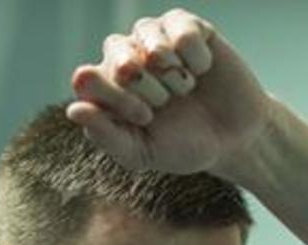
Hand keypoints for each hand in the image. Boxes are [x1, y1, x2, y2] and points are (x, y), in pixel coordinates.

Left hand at [67, 9, 270, 179]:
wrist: (233, 140)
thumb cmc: (182, 146)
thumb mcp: (142, 153)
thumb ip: (106, 135)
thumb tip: (73, 109)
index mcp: (105, 88)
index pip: (86, 78)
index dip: (114, 97)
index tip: (144, 118)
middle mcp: (124, 58)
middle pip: (116, 52)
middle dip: (141, 83)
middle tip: (163, 103)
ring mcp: (154, 39)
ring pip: (147, 36)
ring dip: (170, 72)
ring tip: (184, 90)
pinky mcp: (187, 27)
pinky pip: (182, 31)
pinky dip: (195, 58)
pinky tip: (202, 72)